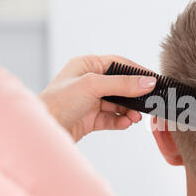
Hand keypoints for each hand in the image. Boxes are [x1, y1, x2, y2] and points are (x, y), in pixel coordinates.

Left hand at [39, 55, 155, 141]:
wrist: (42, 131)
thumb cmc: (57, 102)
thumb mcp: (92, 86)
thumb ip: (122, 84)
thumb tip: (148, 81)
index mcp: (86, 65)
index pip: (119, 64)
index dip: (137, 71)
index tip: (154, 80)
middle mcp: (88, 82)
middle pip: (120, 86)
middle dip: (134, 96)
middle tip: (148, 103)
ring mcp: (90, 101)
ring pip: (118, 104)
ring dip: (129, 111)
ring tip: (135, 118)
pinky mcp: (90, 119)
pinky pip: (111, 118)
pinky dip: (120, 121)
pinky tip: (125, 123)